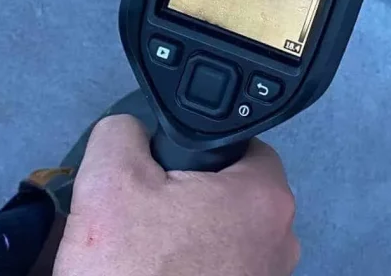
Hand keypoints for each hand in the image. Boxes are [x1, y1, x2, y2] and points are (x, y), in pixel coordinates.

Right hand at [53, 115, 299, 275]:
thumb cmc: (132, 269)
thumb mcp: (109, 180)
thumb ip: (124, 133)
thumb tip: (131, 129)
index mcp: (265, 196)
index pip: (243, 145)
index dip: (200, 150)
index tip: (168, 167)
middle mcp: (281, 239)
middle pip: (236, 192)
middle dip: (194, 195)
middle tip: (150, 210)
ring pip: (229, 235)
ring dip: (194, 236)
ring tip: (150, 248)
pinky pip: (224, 269)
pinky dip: (197, 267)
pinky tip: (161, 272)